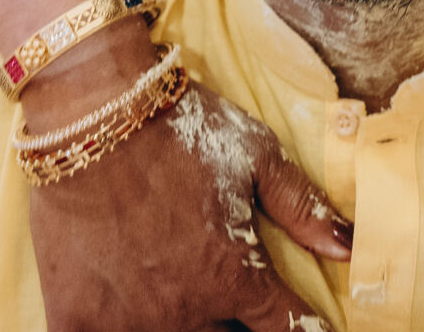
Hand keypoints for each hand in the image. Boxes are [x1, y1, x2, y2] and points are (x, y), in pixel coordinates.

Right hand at [29, 79, 351, 331]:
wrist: (89, 113)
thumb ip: (302, 207)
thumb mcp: (256, 155)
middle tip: (221, 285)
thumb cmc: (178, 129)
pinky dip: (117, 324)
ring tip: (175, 288)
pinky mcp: (74, 319)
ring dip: (182, 322)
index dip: (302, 328)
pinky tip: (123, 302)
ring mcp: (127, 322)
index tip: (302, 323)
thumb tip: (350, 248)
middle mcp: (186, 312)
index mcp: (235, 279)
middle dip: (232, 321)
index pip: (288, 330)